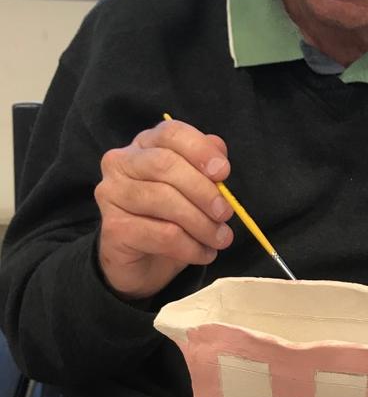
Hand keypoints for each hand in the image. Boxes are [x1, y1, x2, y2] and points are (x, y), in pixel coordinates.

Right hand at [95, 119, 233, 299]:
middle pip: (165, 164)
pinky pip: (162, 234)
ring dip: (201, 223)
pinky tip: (204, 253)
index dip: (200, 149)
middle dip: (203, 190)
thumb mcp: (194, 190)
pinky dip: (191, 246)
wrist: (143, 263)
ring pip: (163, 199)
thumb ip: (205, 167)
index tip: (224, 172)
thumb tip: (219, 151)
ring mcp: (111, 194)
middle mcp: (121, 163)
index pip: (170, 133)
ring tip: (220, 239)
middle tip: (226, 213)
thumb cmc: (171, 219)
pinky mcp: (113, 228)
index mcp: (144, 145)